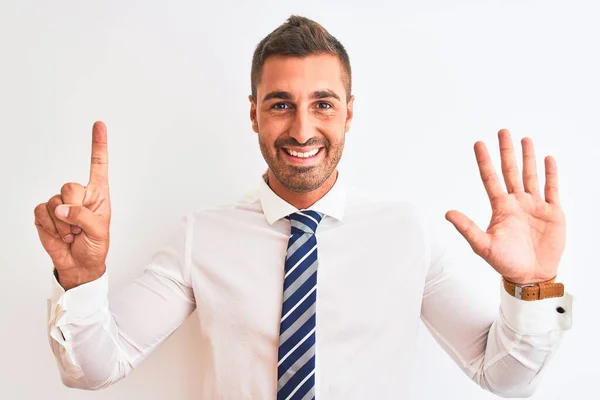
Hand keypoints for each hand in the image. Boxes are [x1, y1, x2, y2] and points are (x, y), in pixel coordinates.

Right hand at [34, 121, 110, 289]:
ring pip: (55, 202)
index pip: (98, 165)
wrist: (79, 265)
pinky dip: (50, 227)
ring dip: (63, 224)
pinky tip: (60, 235)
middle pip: (70, 186)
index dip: (98, 144)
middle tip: (80, 227)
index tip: (99, 124)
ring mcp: (60, 203)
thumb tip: (63, 208)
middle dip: (74, 209)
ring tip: (72, 234)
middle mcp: (79, 194)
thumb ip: (84, 217)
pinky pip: (41, 213)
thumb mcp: (99, 232)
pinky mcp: (45, 214)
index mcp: (98, 193)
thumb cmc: (95, 246)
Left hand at [445, 129, 565, 284]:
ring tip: (525, 139)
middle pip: (510, 171)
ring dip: (528, 158)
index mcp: (500, 208)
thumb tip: (447, 213)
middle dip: (506, 151)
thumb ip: (467, 228)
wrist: (531, 276)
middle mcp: (517, 203)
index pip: (490, 179)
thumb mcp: (483, 246)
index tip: (479, 143)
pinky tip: (547, 159)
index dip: (485, 161)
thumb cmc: (505, 263)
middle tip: (502, 131)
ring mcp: (535, 206)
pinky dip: (551, 174)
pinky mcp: (553, 213)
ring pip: (531, 176)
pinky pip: (552, 189)